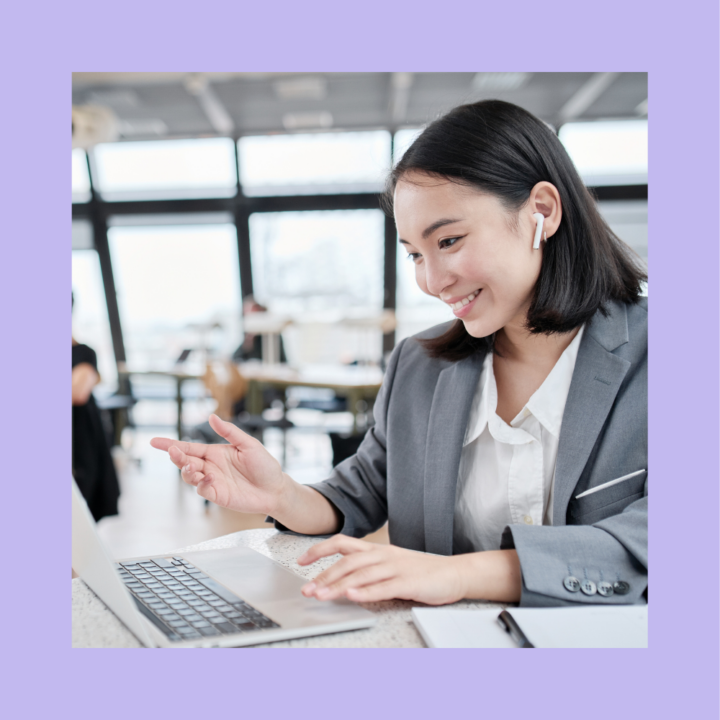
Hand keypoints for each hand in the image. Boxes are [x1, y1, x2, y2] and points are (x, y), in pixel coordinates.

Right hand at [150, 414, 287, 514]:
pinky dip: (202, 484)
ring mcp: (212, 482)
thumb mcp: (249, 444)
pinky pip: (203, 490)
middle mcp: (210, 467)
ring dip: (186, 470)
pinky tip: (208, 477)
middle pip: (185, 461)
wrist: (276, 489)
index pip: (189, 447)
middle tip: (173, 452)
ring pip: (189, 476)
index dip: (171, 444)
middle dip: (176, 456)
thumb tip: (211, 417)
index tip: (154, 441)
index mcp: (215, 452)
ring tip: (190, 465)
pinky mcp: (218, 495)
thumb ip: (230, 432)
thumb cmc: (264, 465)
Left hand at [297, 535, 466, 605]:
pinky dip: (366, 592)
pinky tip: (352, 596)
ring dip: (339, 585)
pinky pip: (383, 587)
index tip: (301, 561)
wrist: (454, 573)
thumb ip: (368, 568)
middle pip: (347, 561)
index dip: (320, 549)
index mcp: (377, 550)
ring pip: (361, 574)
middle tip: (307, 589)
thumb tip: (340, 579)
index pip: (342, 543)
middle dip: (324, 575)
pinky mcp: (409, 582)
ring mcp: (396, 567)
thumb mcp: (390, 565)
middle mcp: (383, 555)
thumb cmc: (421, 571)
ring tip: (322, 596)